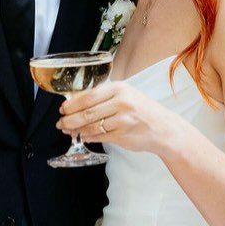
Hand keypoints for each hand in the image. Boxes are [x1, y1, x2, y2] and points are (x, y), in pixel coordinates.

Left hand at [58, 80, 175, 153]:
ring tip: (69, 131)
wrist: (163, 128)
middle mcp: (121, 102)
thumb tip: (76, 103)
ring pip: (91, 126)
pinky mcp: (122, 135)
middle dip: (69, 119)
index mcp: (119, 89)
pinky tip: (83, 136)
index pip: (88, 96)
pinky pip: (99, 137)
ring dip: (76, 130)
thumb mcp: (126, 95)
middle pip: (87, 112)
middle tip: (61, 123)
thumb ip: (104, 97)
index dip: (72, 104)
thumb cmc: (143, 111)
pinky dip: (88, 137)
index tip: (62, 109)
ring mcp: (122, 120)